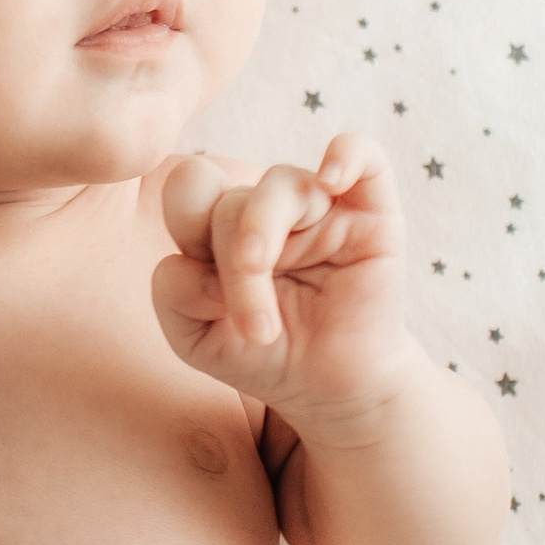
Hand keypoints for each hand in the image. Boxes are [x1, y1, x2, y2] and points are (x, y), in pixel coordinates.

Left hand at [151, 134, 409, 425]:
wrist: (330, 389)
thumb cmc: (263, 355)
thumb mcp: (195, 338)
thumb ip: (173, 293)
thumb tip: (193, 258)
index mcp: (221, 223)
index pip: (192, 186)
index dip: (186, 222)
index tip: (205, 294)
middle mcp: (268, 207)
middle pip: (232, 201)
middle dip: (233, 270)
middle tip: (254, 331)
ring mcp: (320, 206)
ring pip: (281, 185)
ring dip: (264, 244)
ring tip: (266, 326)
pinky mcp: (372, 215)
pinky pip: (365, 156)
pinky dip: (346, 156)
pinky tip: (331, 179)